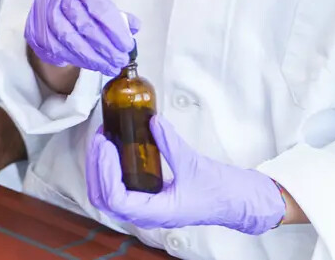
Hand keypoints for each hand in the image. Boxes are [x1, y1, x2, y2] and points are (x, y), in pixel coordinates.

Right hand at [24, 0, 138, 76]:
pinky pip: (59, 49)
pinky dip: (78, 60)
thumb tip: (134, 27)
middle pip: (84, 24)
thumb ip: (115, 13)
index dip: (114, 28)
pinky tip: (92, 65)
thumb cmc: (78, 0)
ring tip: (110, 67)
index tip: (126, 45)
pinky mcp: (37, 30)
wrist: (47, 3)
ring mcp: (44, 12)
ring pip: (71, 39)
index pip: (98, 5)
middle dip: (106, 47)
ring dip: (93, 58)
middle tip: (120, 60)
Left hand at [86, 116, 285, 234]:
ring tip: (103, 142)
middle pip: (104, 199)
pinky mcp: (149, 199)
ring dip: (100, 169)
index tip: (106, 146)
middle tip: (100, 139)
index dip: (105, 173)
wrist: (237, 201)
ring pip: (108, 196)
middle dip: (96, 168)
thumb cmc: (220, 191)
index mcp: (158, 211)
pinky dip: (110, 171)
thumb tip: (151, 120)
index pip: (117, 200)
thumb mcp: (193, 162)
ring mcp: (146, 208)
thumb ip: (169, 142)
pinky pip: (119, 190)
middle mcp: (147, 214)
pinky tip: (114, 152)